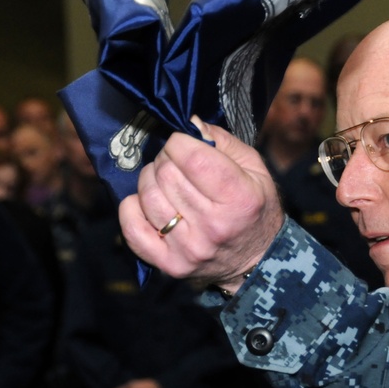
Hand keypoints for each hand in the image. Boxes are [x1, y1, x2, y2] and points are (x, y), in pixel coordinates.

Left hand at [119, 117, 284, 292]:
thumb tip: (189, 123)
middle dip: (166, 159)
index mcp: (239, 198)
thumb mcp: (254, 169)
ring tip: (165, 182)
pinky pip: (132, 228)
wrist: (256, 261)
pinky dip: (133, 208)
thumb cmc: (254, 208)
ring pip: (147, 196)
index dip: (180, 142)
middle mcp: (213, 226)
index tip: (184, 144)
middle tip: (176, 163)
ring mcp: (189, 248)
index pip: (191, 157)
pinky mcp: (170, 264)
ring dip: (151, 180)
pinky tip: (149, 203)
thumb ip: (222, 141)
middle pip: (166, 173)